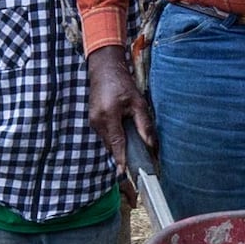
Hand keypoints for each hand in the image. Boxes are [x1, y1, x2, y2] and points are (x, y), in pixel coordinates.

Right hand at [86, 44, 155, 176]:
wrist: (104, 70)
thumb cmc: (122, 83)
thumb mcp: (138, 102)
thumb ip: (144, 124)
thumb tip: (151, 144)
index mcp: (108, 116)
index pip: (116, 143)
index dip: (121, 159)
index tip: (123, 173)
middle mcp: (97, 121)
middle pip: (112, 145)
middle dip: (123, 154)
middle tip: (138, 162)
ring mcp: (93, 121)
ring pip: (108, 142)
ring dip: (119, 145)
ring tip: (133, 147)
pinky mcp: (93, 120)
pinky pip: (105, 135)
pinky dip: (114, 138)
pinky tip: (124, 134)